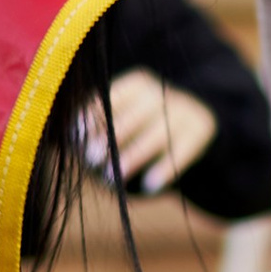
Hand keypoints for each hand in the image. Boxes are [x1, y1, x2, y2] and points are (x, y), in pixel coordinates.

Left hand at [86, 68, 218, 193]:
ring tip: (114, 179)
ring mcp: (184, 110)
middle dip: (111, 138)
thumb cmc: (146, 132)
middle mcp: (162, 92)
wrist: (196, 133)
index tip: (75, 135)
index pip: (111, 97)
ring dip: (134, 157)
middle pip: (133, 115)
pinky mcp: (202, 129)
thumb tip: (68, 136)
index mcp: (138, 84)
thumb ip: (99, 127)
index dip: (92, 117)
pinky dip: (165, 169)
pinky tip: (151, 187)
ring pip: (156, 135)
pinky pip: (182, 152)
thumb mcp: (125, 121)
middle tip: (91, 159)